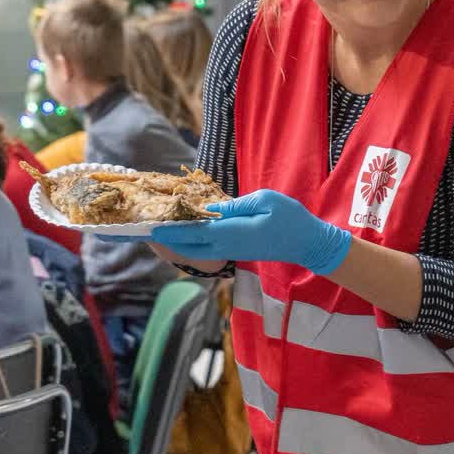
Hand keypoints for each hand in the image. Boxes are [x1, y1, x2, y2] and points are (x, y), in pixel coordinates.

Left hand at [151, 190, 352, 274]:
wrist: (307, 243)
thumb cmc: (290, 218)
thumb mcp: (263, 201)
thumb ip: (234, 206)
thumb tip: (209, 209)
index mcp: (231, 233)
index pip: (192, 232)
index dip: (169, 229)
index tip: (149, 226)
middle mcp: (226, 246)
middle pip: (187, 246)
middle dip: (166, 239)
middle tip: (146, 229)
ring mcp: (230, 252)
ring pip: (195, 250)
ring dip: (177, 241)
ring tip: (161, 229)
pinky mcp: (235, 252)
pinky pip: (206, 249)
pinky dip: (191, 242)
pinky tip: (186, 231)